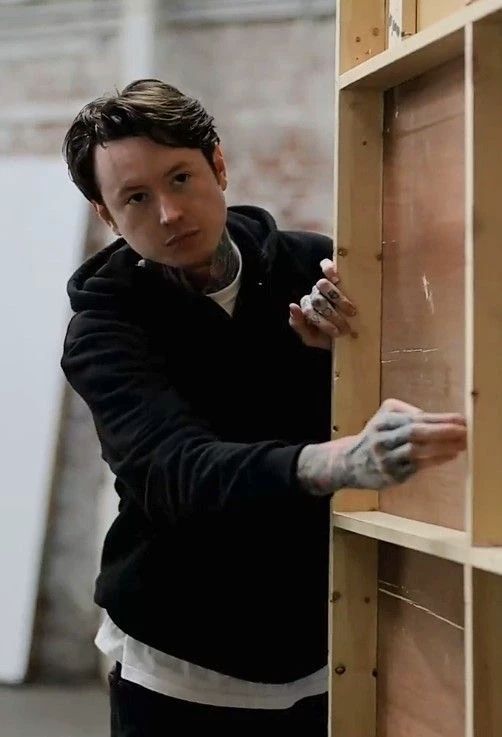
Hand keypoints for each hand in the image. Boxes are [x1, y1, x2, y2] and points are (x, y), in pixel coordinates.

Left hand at [289, 258, 356, 349]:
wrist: (347, 337)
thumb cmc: (328, 337)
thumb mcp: (311, 337)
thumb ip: (298, 325)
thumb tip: (292, 305)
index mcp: (307, 307)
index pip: (308, 310)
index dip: (323, 322)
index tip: (336, 333)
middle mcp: (315, 294)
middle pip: (318, 300)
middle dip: (333, 316)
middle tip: (345, 328)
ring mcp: (325, 285)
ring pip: (323, 285)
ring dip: (339, 300)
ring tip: (351, 312)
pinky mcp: (336, 276)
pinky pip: (326, 266)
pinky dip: (328, 268)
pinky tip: (336, 278)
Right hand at [343, 398, 466, 489]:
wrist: (349, 464)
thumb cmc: (375, 436)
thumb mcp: (384, 416)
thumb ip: (405, 411)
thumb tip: (432, 417)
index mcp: (383, 422)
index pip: (414, 418)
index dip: (439, 418)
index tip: (460, 418)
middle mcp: (383, 439)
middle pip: (414, 433)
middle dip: (442, 431)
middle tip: (464, 431)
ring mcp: (386, 459)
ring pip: (416, 451)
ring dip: (442, 448)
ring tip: (462, 444)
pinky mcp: (391, 476)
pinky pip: (416, 467)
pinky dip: (435, 461)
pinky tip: (449, 456)